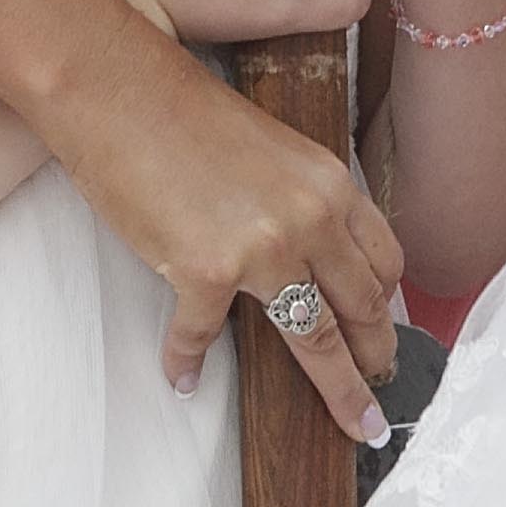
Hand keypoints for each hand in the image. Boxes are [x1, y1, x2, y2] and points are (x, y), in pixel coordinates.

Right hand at [45, 36, 404, 438]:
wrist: (118, 89)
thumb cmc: (182, 110)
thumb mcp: (273, 148)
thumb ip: (301, 200)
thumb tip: (307, 257)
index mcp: (329, 183)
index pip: (383, 261)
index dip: (387, 307)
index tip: (385, 335)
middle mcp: (310, 218)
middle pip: (362, 308)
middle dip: (375, 361)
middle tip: (378, 397)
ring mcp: (262, 248)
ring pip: (315, 338)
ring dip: (334, 388)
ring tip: (343, 417)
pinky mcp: (206, 272)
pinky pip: (203, 336)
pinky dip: (188, 360)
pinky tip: (181, 374)